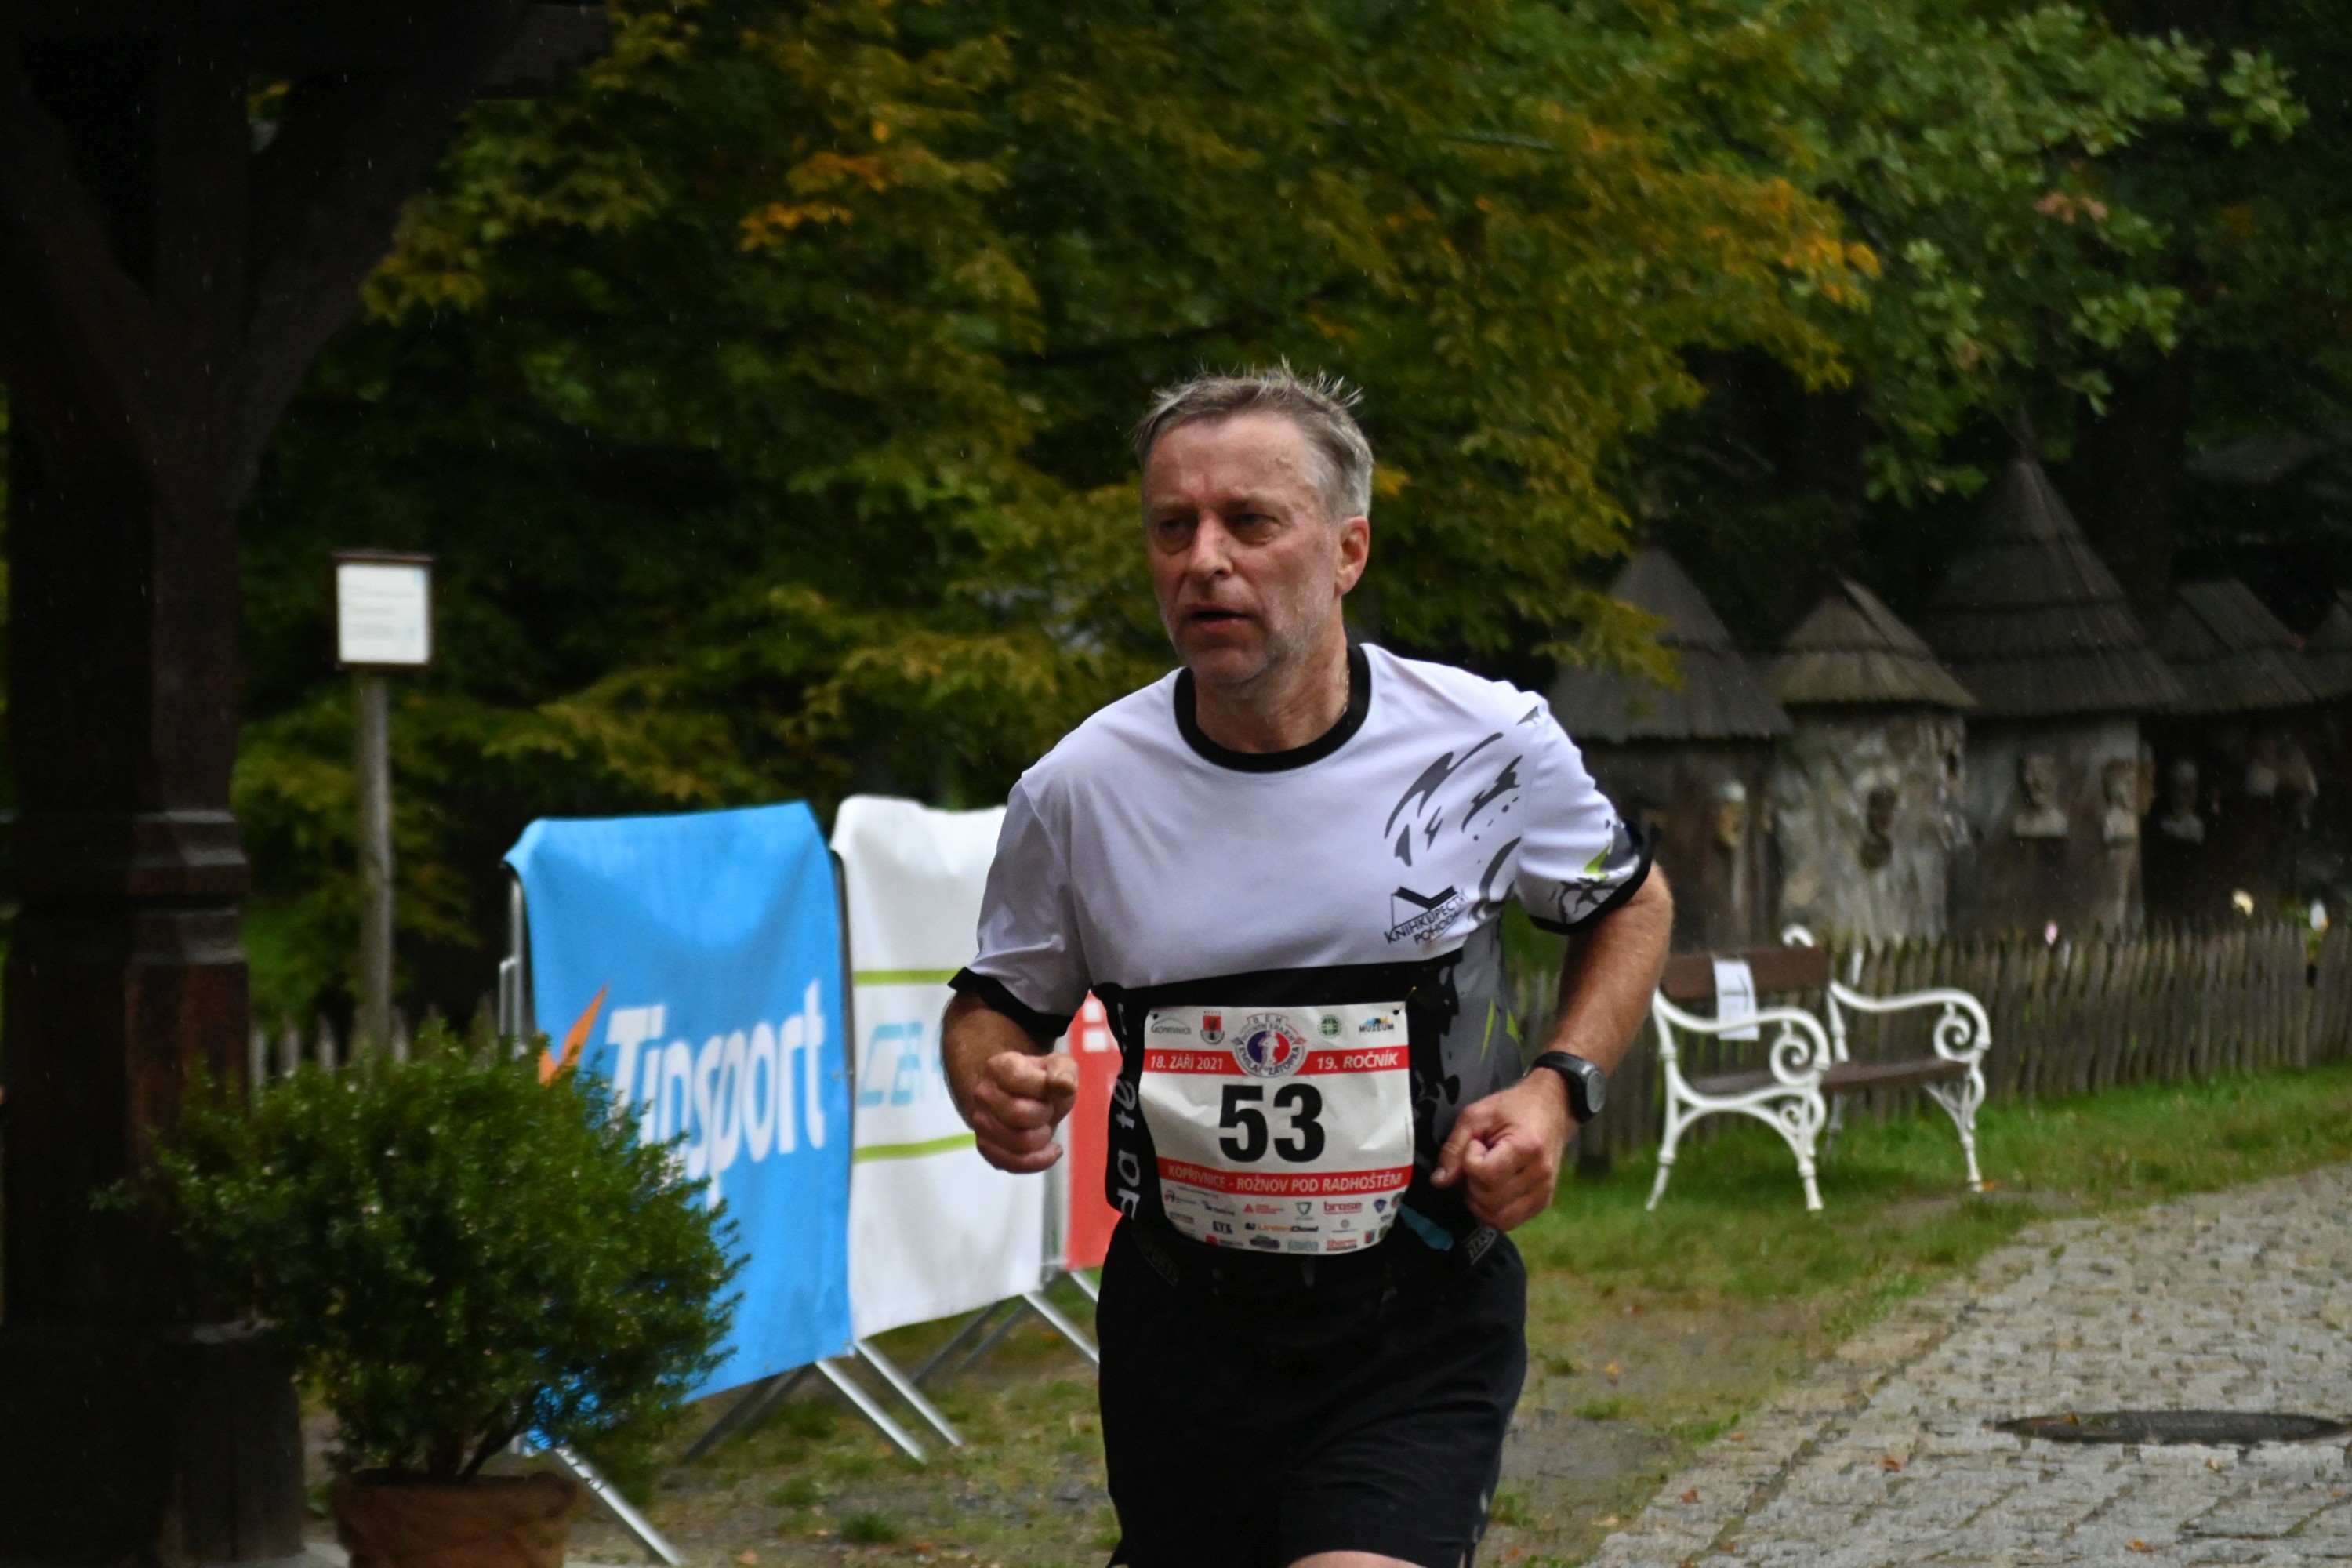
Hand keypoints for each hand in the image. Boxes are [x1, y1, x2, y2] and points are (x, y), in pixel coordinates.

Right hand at [968, 1050, 1079, 1173]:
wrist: (1023, 1098)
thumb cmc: (1043, 1082)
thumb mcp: (1059, 1067)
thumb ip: (1063, 1071)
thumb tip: (1064, 1085)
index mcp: (998, 1067)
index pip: (1023, 1081)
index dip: (1046, 1089)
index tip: (1050, 1088)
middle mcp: (983, 1094)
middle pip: (1020, 1114)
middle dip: (1045, 1115)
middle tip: (1047, 1109)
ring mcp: (980, 1122)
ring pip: (1020, 1143)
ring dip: (1043, 1137)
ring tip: (1043, 1126)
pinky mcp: (985, 1146)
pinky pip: (1013, 1164)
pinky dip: (1038, 1161)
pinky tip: (1049, 1151)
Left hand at [1428, 1071, 1572, 1229]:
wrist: (1550, 1109)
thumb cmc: (1512, 1108)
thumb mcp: (1476, 1115)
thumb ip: (1455, 1146)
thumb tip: (1439, 1181)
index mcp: (1527, 1148)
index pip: (1485, 1175)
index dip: (1469, 1161)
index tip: (1476, 1145)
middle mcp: (1540, 1175)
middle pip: (1489, 1200)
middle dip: (1471, 1183)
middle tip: (1478, 1161)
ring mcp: (1545, 1193)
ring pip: (1498, 1218)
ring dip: (1479, 1202)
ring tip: (1483, 1177)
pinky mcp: (1543, 1203)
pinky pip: (1509, 1222)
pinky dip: (1492, 1211)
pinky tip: (1492, 1189)